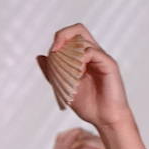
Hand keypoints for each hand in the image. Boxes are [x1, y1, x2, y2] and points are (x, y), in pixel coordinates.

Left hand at [39, 24, 144, 148]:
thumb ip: (53, 72)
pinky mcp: (109, 64)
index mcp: (84, 57)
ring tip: (68, 72)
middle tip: (55, 51)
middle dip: (62, 36)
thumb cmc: (89, 105)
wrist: (105, 120)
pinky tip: (78, 74)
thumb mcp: (64, 87)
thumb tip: (40, 57)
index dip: (59, 40)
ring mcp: (102, 58)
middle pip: (78, 29)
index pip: (70, 36)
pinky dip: (80, 59)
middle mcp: (94, 54)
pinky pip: (92, 51)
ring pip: (83, 40)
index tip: (52, 54)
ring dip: (70, 54)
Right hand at [49, 128, 106, 148]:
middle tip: (92, 134)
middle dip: (77, 133)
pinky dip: (71, 142)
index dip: (76, 134)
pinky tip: (82, 140)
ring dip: (76, 136)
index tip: (90, 134)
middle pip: (62, 137)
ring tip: (90, 136)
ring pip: (62, 141)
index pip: (63, 140)